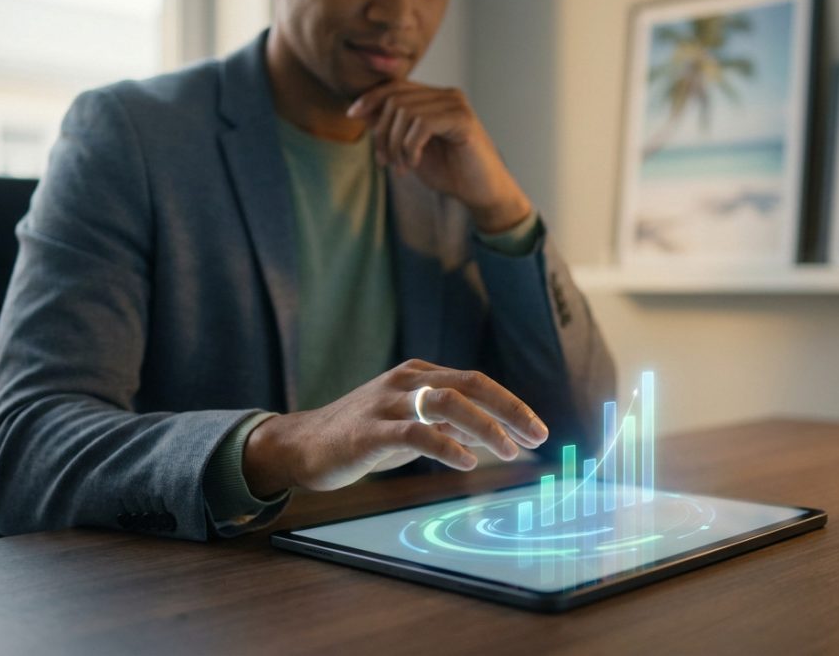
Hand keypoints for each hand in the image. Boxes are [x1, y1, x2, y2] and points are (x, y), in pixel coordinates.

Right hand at [242, 359, 549, 494]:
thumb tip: (493, 434)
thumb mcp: (410, 425)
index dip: (510, 404)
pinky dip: (447, 446)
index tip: (536, 430)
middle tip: (537, 436)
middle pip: (470, 384)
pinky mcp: (370, 431)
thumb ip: (447, 425)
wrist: (301, 446)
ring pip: (447, 402)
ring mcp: (387, 403)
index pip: (475, 381)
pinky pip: (416, 433)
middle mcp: (406, 381)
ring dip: (485, 427)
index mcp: (418, 376)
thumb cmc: (360, 436)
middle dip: (509, 409)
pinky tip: (467, 462)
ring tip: (509, 451)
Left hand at [347, 81, 532, 232]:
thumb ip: (391, 129)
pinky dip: (410, 147)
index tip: (352, 116)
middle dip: (381, 133)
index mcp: (436, 98)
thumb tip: (361, 111)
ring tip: (401, 167)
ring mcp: (456, 105)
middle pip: (394, 99)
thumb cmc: (450, 172)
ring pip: (405, 111)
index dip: (370, 98)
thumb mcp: (410, 149)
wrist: (481, 193)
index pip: (395, 86)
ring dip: (394, 145)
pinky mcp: (463, 120)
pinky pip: (421, 124)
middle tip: (384, 162)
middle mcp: (447, 95)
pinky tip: (414, 163)